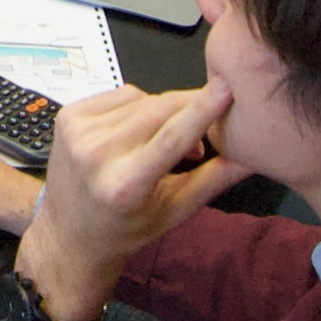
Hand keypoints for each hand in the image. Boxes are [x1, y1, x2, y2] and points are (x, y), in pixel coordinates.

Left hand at [12, 82, 242, 320]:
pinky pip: (120, 95)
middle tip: (209, 123)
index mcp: (125, 184)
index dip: (201, 109)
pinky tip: (138, 130)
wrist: (69, 233)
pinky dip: (138, 106)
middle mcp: (96, 154)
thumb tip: (252, 156)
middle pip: (159, 111)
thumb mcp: (174, 211)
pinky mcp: (68, 115)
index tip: (225, 88)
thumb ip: (214, 180)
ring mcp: (78, 131)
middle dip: (190, 108)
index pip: (171, 136)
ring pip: (142, 98)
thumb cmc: (125, 228)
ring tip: (166, 140)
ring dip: (163, 111)